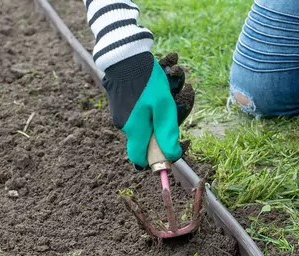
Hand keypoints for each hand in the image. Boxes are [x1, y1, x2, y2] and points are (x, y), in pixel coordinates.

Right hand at [102, 52, 194, 167]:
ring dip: (160, 111)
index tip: (172, 150)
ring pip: (144, 122)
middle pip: (147, 139)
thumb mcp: (163, 105)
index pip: (141, 159)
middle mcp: (124, 125)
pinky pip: (139, 111)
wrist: (124, 53)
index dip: (156, 160)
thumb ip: (167, 132)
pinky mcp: (120, 102)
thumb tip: (173, 156)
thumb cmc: (146, 80)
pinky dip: (150, 103)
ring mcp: (120, 113)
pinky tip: (158, 86)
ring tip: (171, 88)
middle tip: (178, 107)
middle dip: (164, 128)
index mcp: (134, 130)